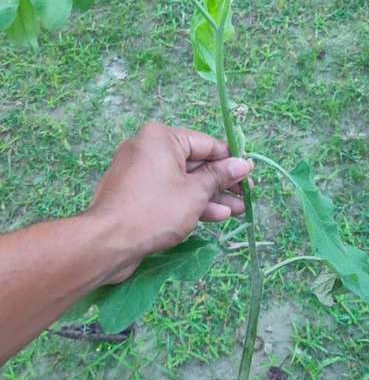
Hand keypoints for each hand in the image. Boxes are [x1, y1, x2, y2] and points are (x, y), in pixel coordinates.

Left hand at [88, 121, 252, 282]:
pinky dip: (189, 202)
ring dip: (210, 196)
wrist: (107, 242)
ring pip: (183, 181)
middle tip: (246, 197)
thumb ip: (219, 176)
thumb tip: (244, 163)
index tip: (250, 176)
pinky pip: (168, 193)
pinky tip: (215, 216)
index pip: (206, 143)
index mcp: (161, 137)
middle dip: (221, 182)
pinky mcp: (135, 194)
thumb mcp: (194, 192)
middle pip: (194, 163)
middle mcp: (148, 148)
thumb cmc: (154, 210)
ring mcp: (139, 172)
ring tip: (237, 211)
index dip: (231, 161)